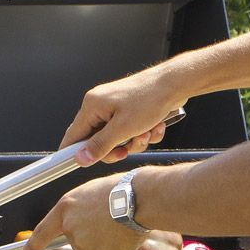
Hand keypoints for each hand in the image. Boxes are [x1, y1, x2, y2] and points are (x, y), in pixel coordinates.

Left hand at [21, 175, 147, 249]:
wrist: (139, 198)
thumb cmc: (119, 190)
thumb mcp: (88, 194)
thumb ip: (77, 211)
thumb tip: (80, 222)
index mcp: (65, 209)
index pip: (42, 233)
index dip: (32, 247)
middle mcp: (71, 228)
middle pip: (76, 240)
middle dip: (89, 234)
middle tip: (106, 218)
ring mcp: (86, 244)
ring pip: (93, 248)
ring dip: (103, 240)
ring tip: (117, 222)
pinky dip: (115, 247)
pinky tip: (122, 233)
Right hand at [61, 69, 184, 165]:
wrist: (175, 84)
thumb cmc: (149, 99)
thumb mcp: (123, 129)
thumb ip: (100, 146)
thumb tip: (80, 158)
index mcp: (92, 105)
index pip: (74, 135)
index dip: (75, 152)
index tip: (79, 165)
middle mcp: (101, 105)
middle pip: (97, 141)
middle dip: (116, 148)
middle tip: (128, 149)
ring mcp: (116, 108)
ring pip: (117, 139)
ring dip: (135, 142)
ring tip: (148, 132)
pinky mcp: (130, 111)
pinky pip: (130, 132)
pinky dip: (143, 134)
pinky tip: (155, 126)